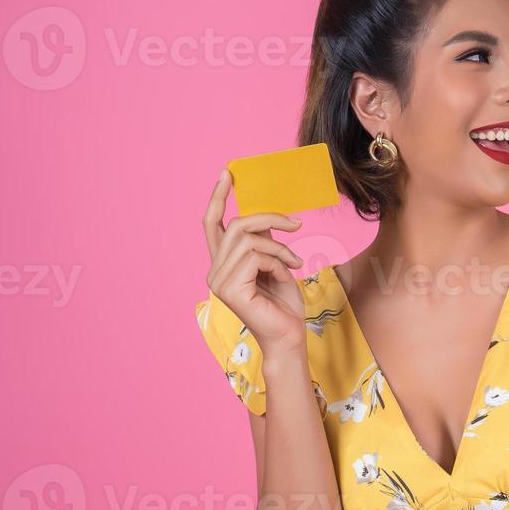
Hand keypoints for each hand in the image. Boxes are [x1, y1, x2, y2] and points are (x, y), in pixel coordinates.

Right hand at [202, 169, 307, 352]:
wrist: (289, 337)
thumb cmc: (284, 304)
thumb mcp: (276, 264)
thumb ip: (264, 242)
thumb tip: (266, 216)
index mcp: (223, 263)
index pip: (212, 224)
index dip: (217, 197)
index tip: (228, 172)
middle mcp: (214, 271)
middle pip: (236, 225)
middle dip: (268, 218)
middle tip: (296, 224)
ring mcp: (219, 281)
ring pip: (248, 239)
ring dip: (279, 246)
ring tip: (295, 261)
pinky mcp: (230, 289)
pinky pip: (256, 257)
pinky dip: (278, 261)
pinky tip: (287, 275)